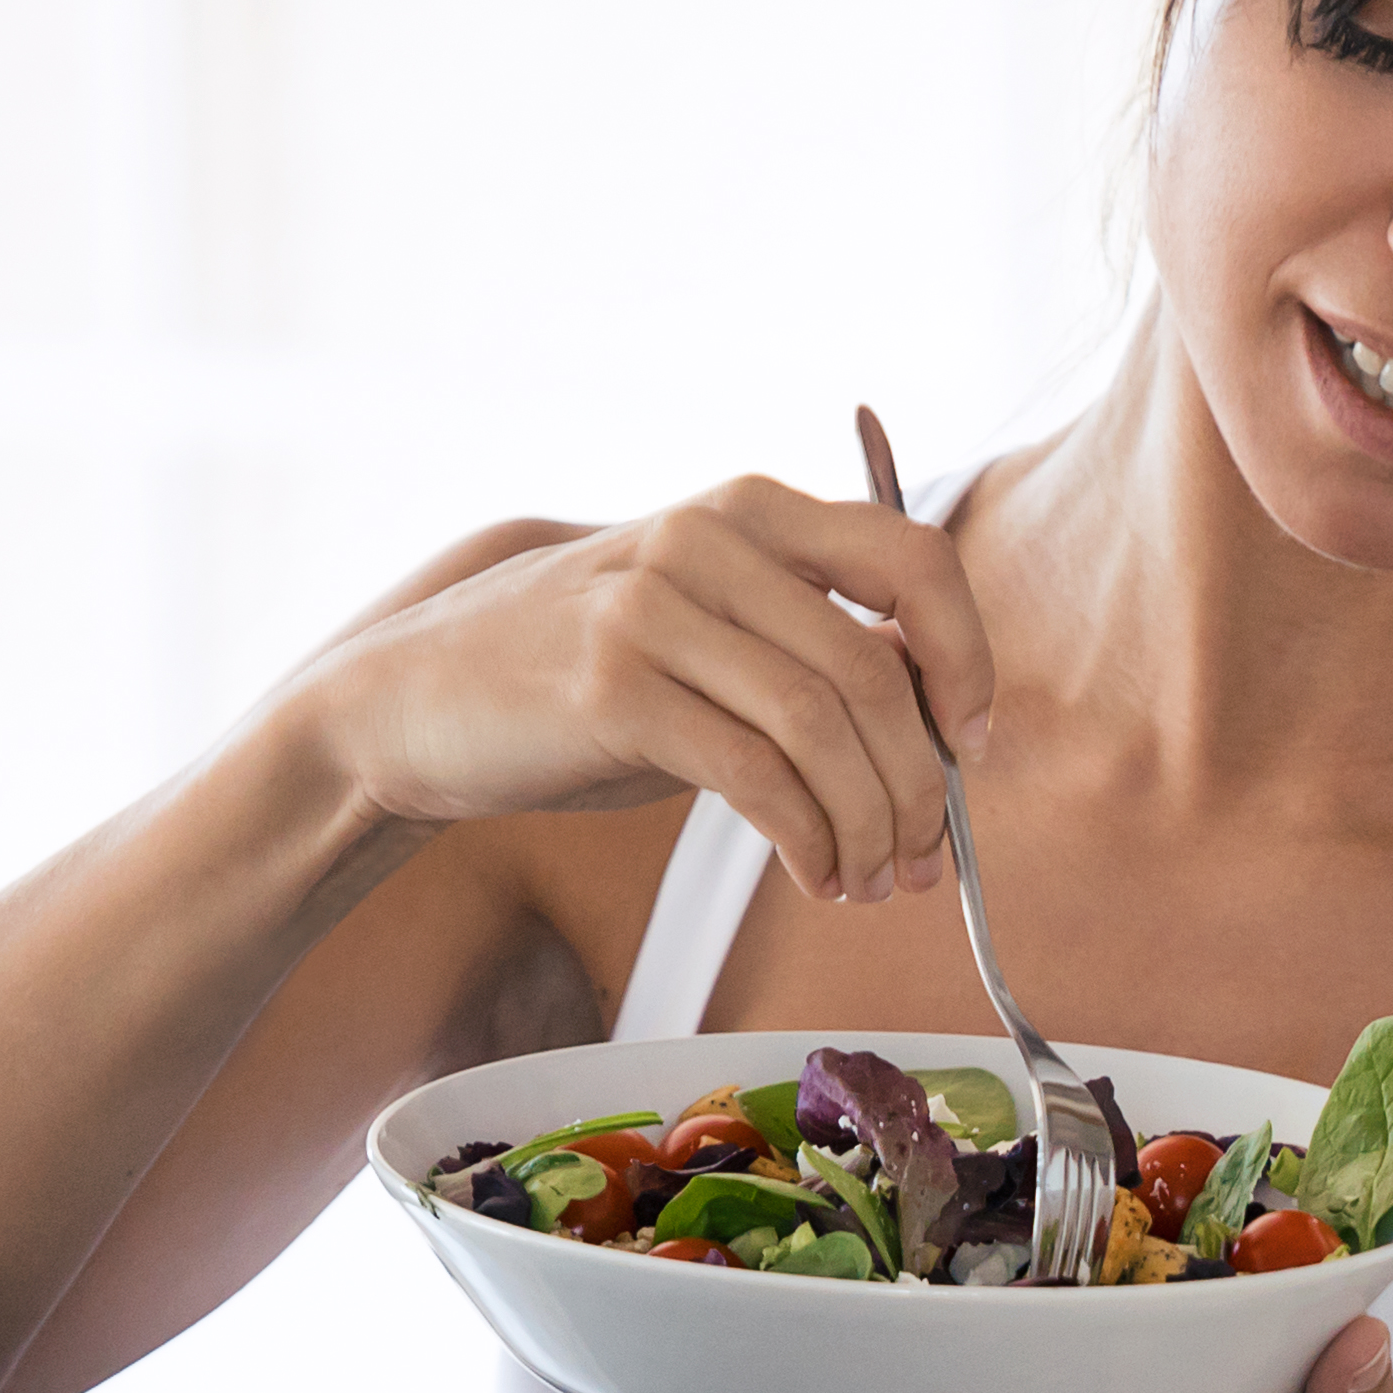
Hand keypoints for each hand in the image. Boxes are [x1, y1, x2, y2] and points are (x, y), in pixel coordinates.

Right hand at [286, 480, 1002, 906]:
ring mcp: (655, 607)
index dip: (967, 655)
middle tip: (925, 862)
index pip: (913, 557)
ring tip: (869, 882)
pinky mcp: (612, 687)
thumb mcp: (703, 626)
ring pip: (823, 729)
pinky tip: (815, 873)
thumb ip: (805, 646)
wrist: (417, 697)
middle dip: (920, 785)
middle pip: (874, 670)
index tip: (975, 741)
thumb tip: (939, 734)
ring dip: (868, 826)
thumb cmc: (581, 677)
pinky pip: (757, 775)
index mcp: (750, 509)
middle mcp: (708, 539)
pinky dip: (808, 839)